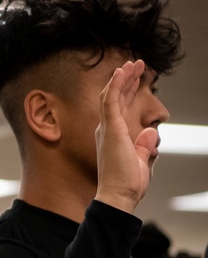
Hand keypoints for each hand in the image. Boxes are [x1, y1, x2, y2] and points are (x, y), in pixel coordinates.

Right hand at [94, 59, 156, 213]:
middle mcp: (106, 129)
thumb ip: (144, 145)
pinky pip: (110, 101)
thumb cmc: (127, 183)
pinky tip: (122, 72)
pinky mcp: (110, 128)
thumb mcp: (140, 160)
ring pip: (112, 94)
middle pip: (115, 97)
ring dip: (123, 77)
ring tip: (133, 63)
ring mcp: (106, 128)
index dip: (127, 90)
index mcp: (112, 136)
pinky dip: (115, 85)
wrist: (118, 195)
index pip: (119, 106)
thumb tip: (151, 132)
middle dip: (126, 79)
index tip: (136, 77)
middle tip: (136, 64)